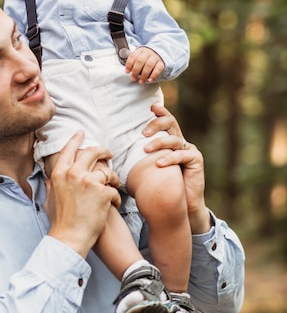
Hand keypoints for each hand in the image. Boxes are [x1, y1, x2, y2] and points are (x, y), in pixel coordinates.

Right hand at [45, 131, 120, 257]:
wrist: (70, 238)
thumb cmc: (60, 222)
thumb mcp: (49, 199)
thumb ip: (51, 186)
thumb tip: (49, 179)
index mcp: (60, 174)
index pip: (69, 149)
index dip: (76, 139)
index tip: (82, 132)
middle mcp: (74, 173)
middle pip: (92, 152)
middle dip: (103, 150)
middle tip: (108, 153)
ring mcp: (89, 182)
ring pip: (108, 171)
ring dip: (113, 178)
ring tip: (114, 185)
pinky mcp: (103, 192)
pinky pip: (114, 190)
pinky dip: (116, 198)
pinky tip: (113, 205)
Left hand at [125, 47, 164, 83]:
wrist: (158, 54)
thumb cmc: (145, 58)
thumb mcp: (138, 57)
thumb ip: (133, 62)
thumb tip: (128, 71)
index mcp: (140, 51)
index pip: (133, 56)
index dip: (129, 64)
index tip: (127, 72)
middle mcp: (148, 53)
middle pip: (140, 60)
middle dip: (135, 71)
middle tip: (133, 79)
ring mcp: (155, 57)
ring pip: (149, 64)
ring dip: (144, 74)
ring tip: (141, 82)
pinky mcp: (161, 63)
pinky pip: (158, 69)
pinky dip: (154, 75)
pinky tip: (150, 80)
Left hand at [142, 105, 211, 233]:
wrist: (182, 205)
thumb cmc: (163, 185)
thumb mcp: (150, 167)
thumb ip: (143, 156)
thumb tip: (117, 151)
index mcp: (170, 140)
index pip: (166, 121)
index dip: (161, 112)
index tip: (151, 107)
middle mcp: (180, 142)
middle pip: (170, 123)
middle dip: (156, 123)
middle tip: (143, 132)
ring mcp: (189, 149)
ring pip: (173, 139)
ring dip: (158, 143)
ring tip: (145, 149)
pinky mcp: (196, 159)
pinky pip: (181, 155)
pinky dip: (169, 158)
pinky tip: (159, 163)